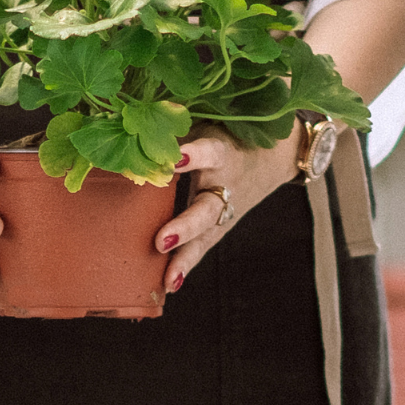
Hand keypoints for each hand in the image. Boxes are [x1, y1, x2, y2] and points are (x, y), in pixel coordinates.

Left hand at [164, 129, 304, 294]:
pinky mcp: (219, 227)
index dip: (194, 156)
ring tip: (169, 278)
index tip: (173, 160)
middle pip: (208, 209)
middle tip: (162, 241)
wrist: (274, 156)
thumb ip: (178, 123)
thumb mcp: (209, 122)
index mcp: (223, 152)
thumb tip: (130, 120)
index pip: (210, 152)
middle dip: (186, 226)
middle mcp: (225, 185)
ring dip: (186, 257)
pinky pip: (202, 247)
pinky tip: (169, 284)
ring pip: (205, 236)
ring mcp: (224, 210)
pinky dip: (186, 265)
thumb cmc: (228, 132)